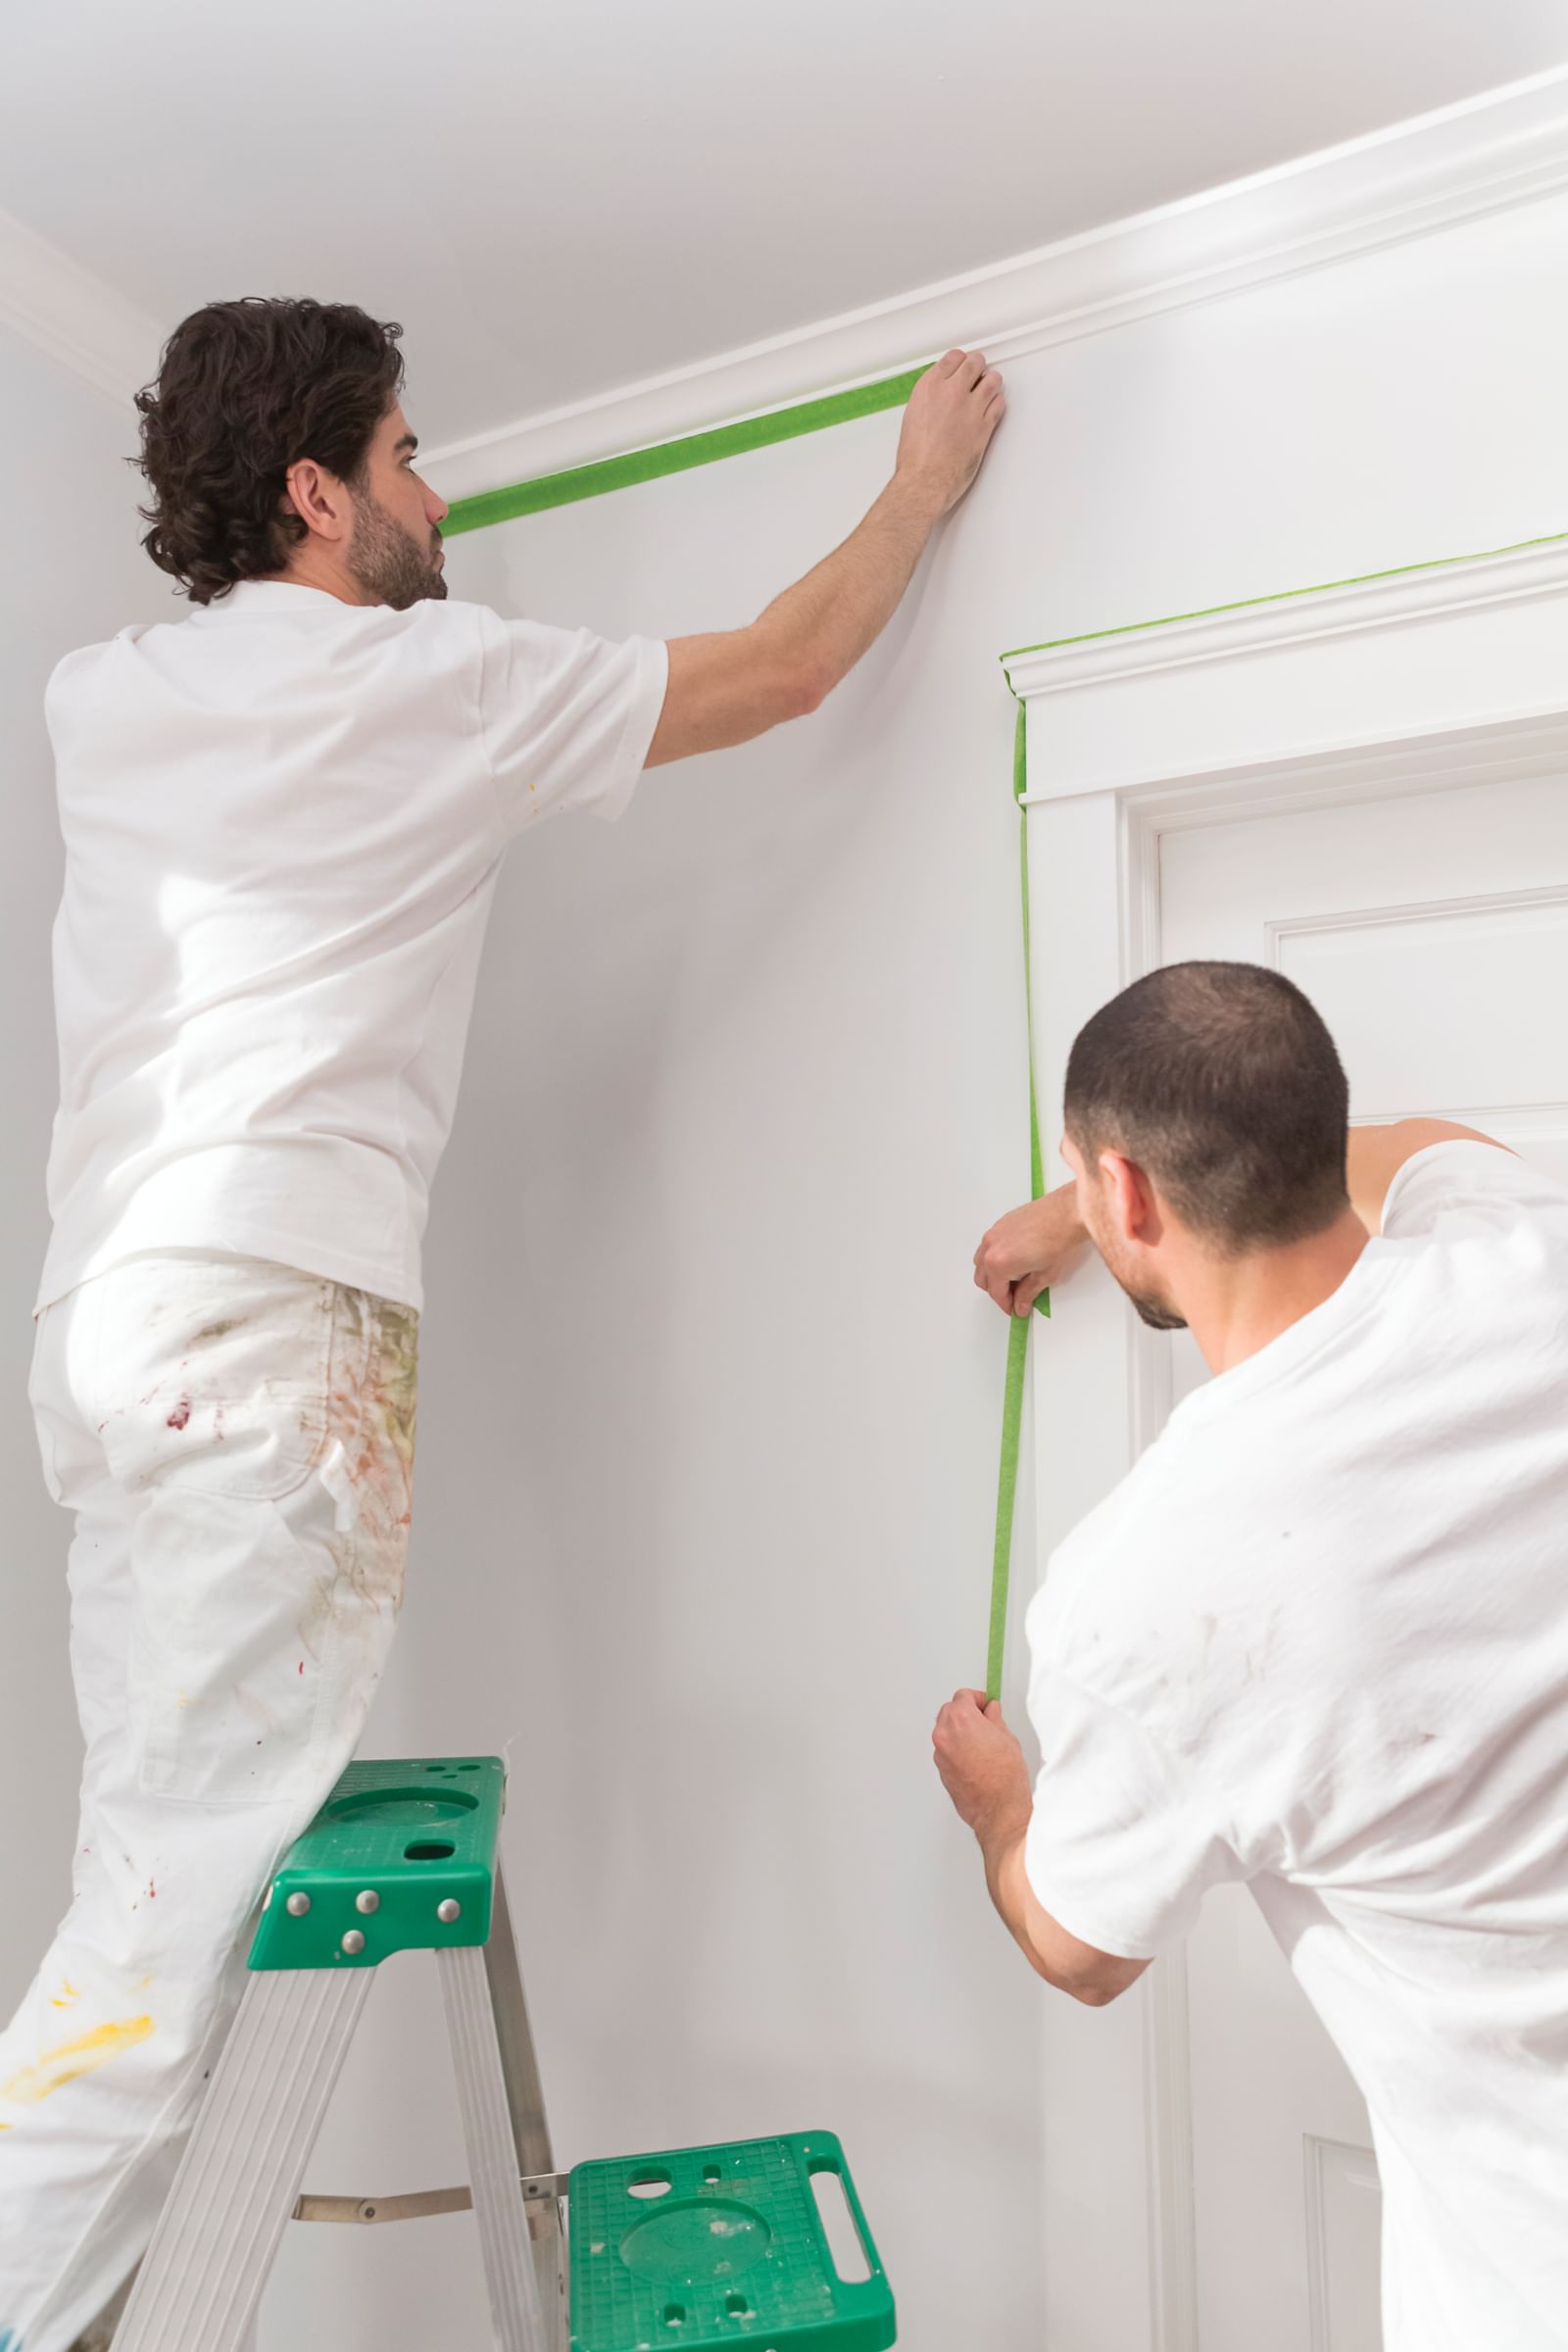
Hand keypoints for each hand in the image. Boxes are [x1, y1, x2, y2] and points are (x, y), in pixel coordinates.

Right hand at [895, 350, 1004, 515]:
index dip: (960, 361)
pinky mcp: (985, 425)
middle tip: (977, 374)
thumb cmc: (915, 458)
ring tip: (986, 390)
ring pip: (993, 380)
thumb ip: (930, 398)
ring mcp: (971, 408)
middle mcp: (951, 392)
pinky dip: (997, 403)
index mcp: (929, 387)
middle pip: (975, 362)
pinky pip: (1000, 404)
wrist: (924, 481)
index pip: (953, 357)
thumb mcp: (913, 416)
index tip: (962, 366)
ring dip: (991, 383)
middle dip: (978, 367)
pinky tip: (991, 408)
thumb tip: (940, 393)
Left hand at [932, 1689, 1032, 1847]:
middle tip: (985, 1721)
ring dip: (960, 1731)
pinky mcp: (940, 1769)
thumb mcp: (1007, 1738)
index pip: (963, 1696)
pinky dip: (956, 1748)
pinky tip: (975, 1757)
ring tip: (982, 1742)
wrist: (998, 1809)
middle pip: (950, 1711)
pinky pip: (946, 1750)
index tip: (985, 1705)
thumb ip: (994, 1719)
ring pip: (946, 1731)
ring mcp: (940, 1753)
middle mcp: (945, 1734)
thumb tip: (991, 1712)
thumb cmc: (1005, 1778)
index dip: (977, 1699)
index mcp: (961, 1719)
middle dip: (966, 1713)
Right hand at [974, 1180, 1088, 1314]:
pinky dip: (996, 1257)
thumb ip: (1028, 1293)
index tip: (1014, 1309)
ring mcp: (994, 1233)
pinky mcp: (1001, 1223)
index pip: (996, 1292)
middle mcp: (990, 1247)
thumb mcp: (1045, 1275)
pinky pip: (988, 1246)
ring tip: (1014, 1278)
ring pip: (981, 1261)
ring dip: (993, 1274)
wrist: (1070, 1211)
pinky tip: (1015, 1259)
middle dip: (997, 1290)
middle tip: (1014, 1297)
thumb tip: (1021, 1303)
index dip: (1006, 1305)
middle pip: (983, 1278)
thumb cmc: (1060, 1238)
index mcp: (998, 1263)